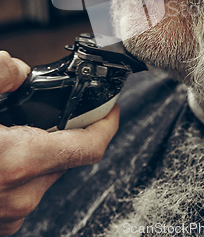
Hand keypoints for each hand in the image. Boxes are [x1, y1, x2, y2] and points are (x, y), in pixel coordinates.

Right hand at [0, 51, 119, 235]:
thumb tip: (16, 70)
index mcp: (20, 161)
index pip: (91, 146)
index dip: (109, 122)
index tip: (113, 108)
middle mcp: (21, 195)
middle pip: (70, 158)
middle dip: (70, 130)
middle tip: (59, 110)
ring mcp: (9, 214)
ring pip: (48, 174)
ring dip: (45, 148)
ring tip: (24, 129)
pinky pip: (27, 188)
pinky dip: (27, 166)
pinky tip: (7, 150)